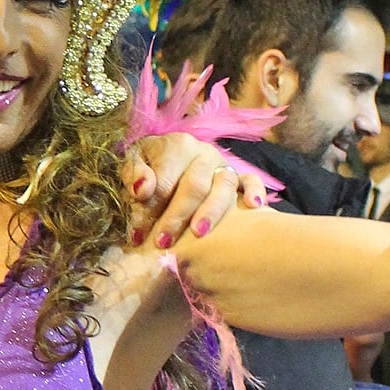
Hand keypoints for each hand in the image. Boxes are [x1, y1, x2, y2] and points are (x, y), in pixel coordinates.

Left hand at [125, 135, 270, 249]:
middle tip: (163, 243)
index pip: (163, 181)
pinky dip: (255, 191)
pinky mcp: (239, 176)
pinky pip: (251, 180)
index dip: (148, 210)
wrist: (167, 155)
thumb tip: (142, 190)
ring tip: (199, 233)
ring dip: (212, 211)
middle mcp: (204, 153)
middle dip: (177, 216)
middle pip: (194, 186)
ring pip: (224, 185)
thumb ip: (135, 175)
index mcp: (177, 146)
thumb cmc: (149, 166)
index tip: (137, 235)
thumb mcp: (134, 164)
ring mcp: (224, 165)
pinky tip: (253, 207)